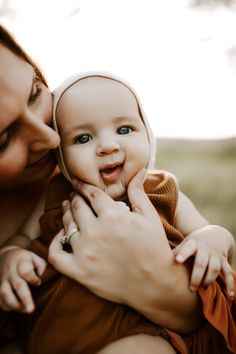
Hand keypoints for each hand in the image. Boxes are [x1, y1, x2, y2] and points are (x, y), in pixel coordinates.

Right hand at [0, 247, 46, 312]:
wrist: (5, 256)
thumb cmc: (24, 259)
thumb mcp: (33, 256)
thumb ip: (40, 264)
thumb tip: (41, 274)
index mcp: (20, 262)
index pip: (25, 270)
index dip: (32, 278)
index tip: (39, 283)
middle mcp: (10, 271)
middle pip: (17, 285)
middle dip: (24, 298)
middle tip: (31, 309)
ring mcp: (2, 280)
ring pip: (5, 294)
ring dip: (15, 305)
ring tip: (26, 311)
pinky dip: (6, 306)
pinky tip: (16, 309)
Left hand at [49, 169, 170, 301]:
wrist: (155, 284)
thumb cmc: (155, 247)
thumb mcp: (149, 216)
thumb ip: (138, 192)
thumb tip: (139, 170)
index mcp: (113, 215)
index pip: (91, 193)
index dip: (83, 185)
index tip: (78, 183)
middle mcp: (95, 231)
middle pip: (77, 206)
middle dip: (75, 198)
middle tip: (74, 196)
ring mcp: (85, 252)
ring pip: (66, 225)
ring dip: (66, 214)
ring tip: (67, 210)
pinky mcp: (79, 271)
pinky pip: (55, 253)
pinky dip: (54, 242)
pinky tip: (60, 235)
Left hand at [173, 225, 234, 296]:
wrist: (215, 234)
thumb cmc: (194, 242)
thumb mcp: (185, 242)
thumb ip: (176, 251)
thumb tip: (157, 259)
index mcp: (193, 243)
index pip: (188, 248)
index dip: (183, 254)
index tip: (177, 260)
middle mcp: (206, 249)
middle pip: (202, 263)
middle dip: (197, 276)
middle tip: (191, 289)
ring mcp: (216, 255)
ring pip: (215, 269)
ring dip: (209, 280)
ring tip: (203, 290)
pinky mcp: (224, 261)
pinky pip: (228, 273)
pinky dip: (230, 285)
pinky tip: (229, 296)